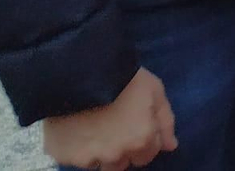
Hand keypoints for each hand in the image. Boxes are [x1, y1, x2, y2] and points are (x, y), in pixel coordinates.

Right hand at [42, 67, 176, 170]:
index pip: (147, 156)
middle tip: (114, 127)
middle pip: (122, 163)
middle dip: (122, 150)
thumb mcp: (154, 91)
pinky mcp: (63, 156)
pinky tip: (75, 126)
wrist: (79, 72)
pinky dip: (76, 147)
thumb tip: (171, 146)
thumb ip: (165, 121)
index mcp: (141, 140)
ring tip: (94, 126)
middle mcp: (116, 155)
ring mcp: (88, 158)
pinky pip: (74, 158)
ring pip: (98, 163)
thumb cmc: (124, 77)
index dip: (143, 140)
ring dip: (99, 151)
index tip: (135, 125)